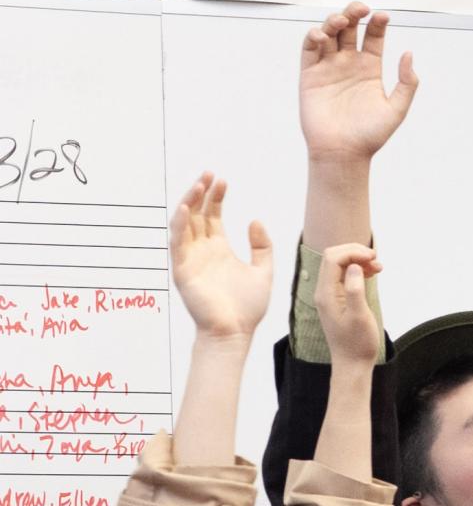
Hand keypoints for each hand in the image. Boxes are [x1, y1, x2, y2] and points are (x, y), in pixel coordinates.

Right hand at [170, 173, 272, 339]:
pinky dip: (179, 225)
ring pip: (184, 224)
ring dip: (189, 203)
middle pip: (196, 214)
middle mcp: (202, 251)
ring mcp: (190, 259)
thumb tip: (256, 220)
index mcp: (219, 249)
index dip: (216, 197)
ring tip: (198, 185)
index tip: (223, 180)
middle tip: (209, 174)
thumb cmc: (247, 307)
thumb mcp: (263, 271)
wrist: (235, 332)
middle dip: (201, 193)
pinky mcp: (182, 270)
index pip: (213, 216)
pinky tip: (184, 209)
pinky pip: (177, 243)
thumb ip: (262, 247)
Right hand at [299, 3, 418, 163]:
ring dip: (334, 21)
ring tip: (342, 20)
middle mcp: (349, 63)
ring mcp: (329, 67)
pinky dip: (314, 37)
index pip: (373, 37)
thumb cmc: (370, 136)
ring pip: (329, 33)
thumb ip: (407, 83)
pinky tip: (324, 36)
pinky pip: (309, 49)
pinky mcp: (310, 74)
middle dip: (354, 13)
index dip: (377, 24)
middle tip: (360, 7)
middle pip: (350, 29)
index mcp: (370, 68)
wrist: (343, 153)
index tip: (383, 16)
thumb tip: (409, 54)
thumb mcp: (396, 109)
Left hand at [314, 242, 382, 366]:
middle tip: (376, 260)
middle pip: (333, 257)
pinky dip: (357, 270)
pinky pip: (343, 276)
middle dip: (355, 253)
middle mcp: (323, 291)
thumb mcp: (360, 317)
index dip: (353, 252)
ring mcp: (329, 295)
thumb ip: (355, 289)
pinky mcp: (336, 299)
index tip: (373, 257)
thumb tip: (354, 267)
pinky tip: (371, 274)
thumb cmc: (358, 343)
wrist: (351, 363)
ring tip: (378, 267)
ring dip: (357, 261)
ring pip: (339, 265)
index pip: (333, 258)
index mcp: (326, 293)